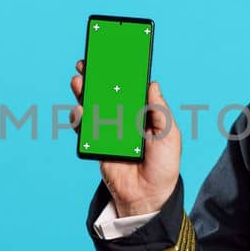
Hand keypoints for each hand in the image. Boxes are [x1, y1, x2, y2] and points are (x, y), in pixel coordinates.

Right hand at [70, 59, 180, 216]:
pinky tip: (80, 109)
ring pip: (92, 105)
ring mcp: (108, 129)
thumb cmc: (163, 166)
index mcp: (143, 113)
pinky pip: (84, 127)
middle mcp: (124, 117)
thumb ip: (160, 110)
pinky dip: (79, 116)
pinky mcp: (96, 143)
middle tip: (88, 62)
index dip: (122, 71)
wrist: (147, 196)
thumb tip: (152, 83)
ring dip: (84, 91)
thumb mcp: (170, 136)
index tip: (114, 54)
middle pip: (107, 91)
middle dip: (97, 75)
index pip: (131, 87)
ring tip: (80, 81)